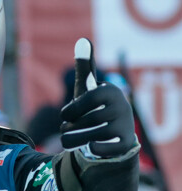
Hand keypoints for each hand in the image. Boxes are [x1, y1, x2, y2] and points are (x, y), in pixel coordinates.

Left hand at [60, 38, 134, 157]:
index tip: (64, 115)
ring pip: (89, 138)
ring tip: (71, 139)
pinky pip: (103, 150)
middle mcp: (122, 106)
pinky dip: (94, 150)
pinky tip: (92, 146)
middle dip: (69, 128)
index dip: (70, 110)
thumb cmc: (94, 109)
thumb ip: (84, 67)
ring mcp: (125, 125)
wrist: (111, 136)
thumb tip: (83, 40)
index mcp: (110, 91)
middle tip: (69, 128)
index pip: (85, 101)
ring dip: (74, 140)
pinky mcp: (126, 144)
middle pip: (84, 122)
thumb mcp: (87, 89)